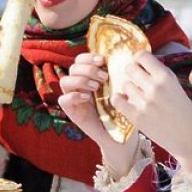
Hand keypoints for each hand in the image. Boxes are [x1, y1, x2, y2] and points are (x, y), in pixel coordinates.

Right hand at [59, 53, 140, 176]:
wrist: (120, 135)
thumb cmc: (123, 111)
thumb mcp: (121, 90)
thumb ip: (118, 75)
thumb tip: (128, 57)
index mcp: (89, 77)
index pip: (81, 59)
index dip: (89, 57)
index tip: (103, 61)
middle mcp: (79, 85)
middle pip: (73, 67)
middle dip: (87, 69)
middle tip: (104, 77)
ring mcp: (74, 98)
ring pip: (65, 81)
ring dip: (80, 80)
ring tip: (96, 87)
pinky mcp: (72, 111)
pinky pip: (63, 100)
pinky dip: (73, 96)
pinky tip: (87, 98)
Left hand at [113, 51, 191, 169]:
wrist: (190, 139)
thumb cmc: (186, 113)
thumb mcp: (176, 86)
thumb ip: (159, 75)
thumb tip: (141, 63)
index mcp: (166, 77)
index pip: (142, 56)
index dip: (139, 59)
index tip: (140, 64)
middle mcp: (154, 87)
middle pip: (130, 68)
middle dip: (132, 73)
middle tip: (137, 80)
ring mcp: (144, 102)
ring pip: (124, 84)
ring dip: (129, 88)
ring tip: (138, 96)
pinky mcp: (136, 117)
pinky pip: (117, 100)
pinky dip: (119, 99)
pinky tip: (126, 102)